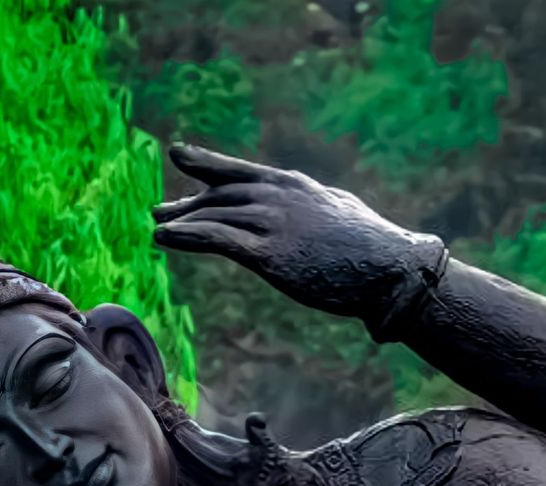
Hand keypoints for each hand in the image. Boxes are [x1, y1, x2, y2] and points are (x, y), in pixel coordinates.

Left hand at [153, 144, 444, 327]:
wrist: (389, 268)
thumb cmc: (373, 246)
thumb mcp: (339, 211)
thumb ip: (315, 205)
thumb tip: (315, 206)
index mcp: (293, 184)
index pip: (240, 172)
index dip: (208, 165)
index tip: (182, 157)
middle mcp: (277, 197)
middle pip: (220, 196)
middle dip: (188, 203)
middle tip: (161, 210)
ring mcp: (271, 224)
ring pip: (213, 216)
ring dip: (181, 221)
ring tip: (157, 227)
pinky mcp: (269, 255)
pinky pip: (216, 240)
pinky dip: (186, 236)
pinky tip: (163, 238)